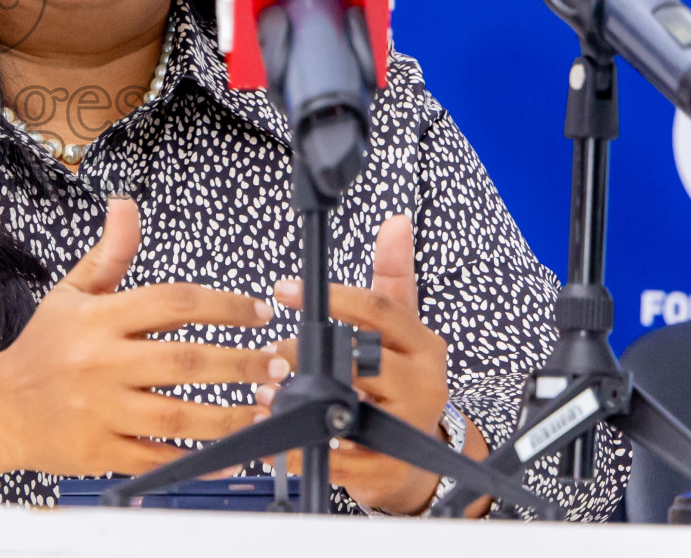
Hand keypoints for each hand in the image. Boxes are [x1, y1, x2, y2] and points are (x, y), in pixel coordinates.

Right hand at [0, 196, 281, 490]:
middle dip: (240, 363)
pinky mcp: (100, 452)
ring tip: (266, 408)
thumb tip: (126, 205)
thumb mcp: (71, 293)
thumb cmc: (43, 348)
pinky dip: (198, 460)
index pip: (172, 302)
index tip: (259, 312)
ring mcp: (100, 411)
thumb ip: (110, 254)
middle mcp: (100, 363)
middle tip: (277, 364)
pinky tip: (231, 456)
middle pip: (185, 361)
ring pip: (179, 417)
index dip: (223, 305)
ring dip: (231, 416)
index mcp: (99, 319)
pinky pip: (159, 459)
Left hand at [256, 214, 463, 514]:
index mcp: (425, 345)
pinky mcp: (388, 470)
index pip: (377, 309)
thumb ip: (393, 274)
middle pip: (357, 359)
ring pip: (346, 407)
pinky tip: (274, 435)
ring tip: (265, 393)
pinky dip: (300, 446)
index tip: (284, 290)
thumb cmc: (401, 379)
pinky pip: (338, 457)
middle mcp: (424, 385)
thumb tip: (396, 221)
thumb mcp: (401, 325)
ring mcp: (408, 429)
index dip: (329, 296)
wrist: (418, 456)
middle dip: (305, 354)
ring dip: (297, 400)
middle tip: (271, 353)